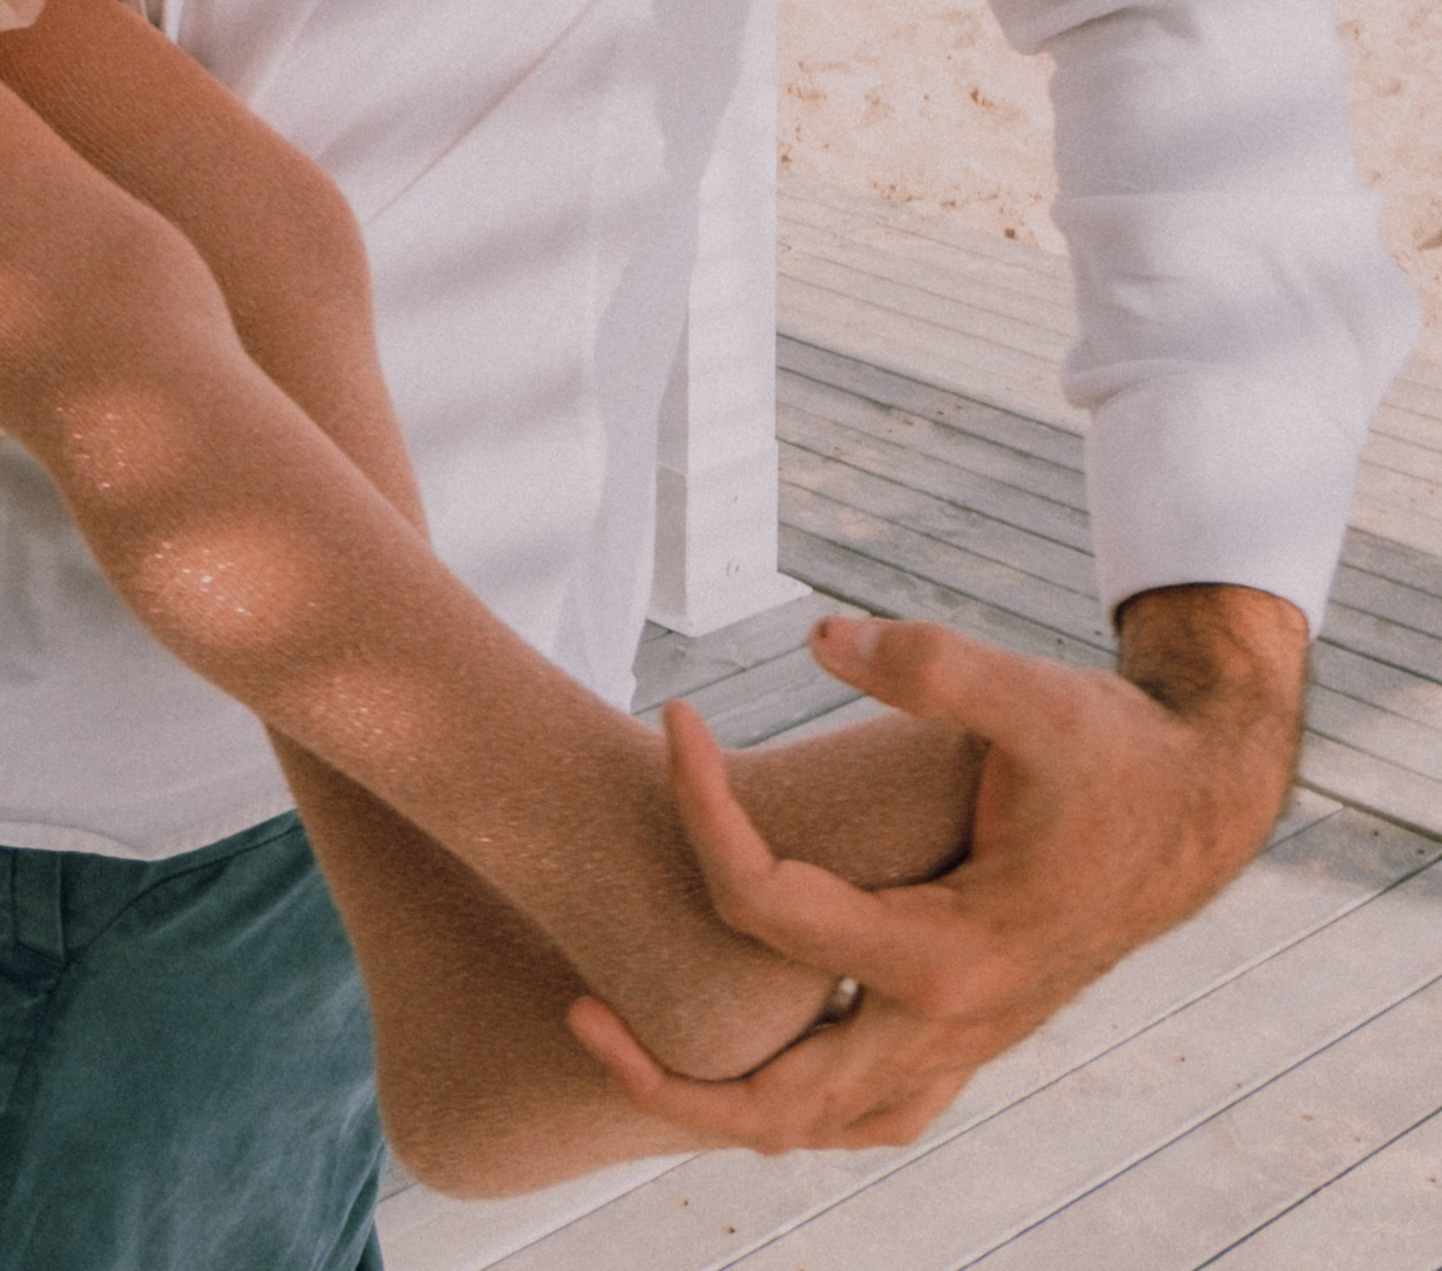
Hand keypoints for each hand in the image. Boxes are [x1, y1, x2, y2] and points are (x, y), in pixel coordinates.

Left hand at [567, 587, 1305, 1152]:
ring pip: (822, 1128)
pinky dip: (795, 1104)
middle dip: (665, 1074)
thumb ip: (929, 663)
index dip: (700, 805)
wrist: (1194, 805)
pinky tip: (743, 1050)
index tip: (675, 716)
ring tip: (628, 1050)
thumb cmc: (1110, 750)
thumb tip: (821, 639)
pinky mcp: (967, 1035)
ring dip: (720, 1109)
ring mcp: (961, 1046)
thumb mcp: (1032, 691)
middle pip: (779, 1100)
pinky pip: (865, 1111)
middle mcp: (949, 1024)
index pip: (769, 902)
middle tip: (575, 1005)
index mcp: (948, 953)